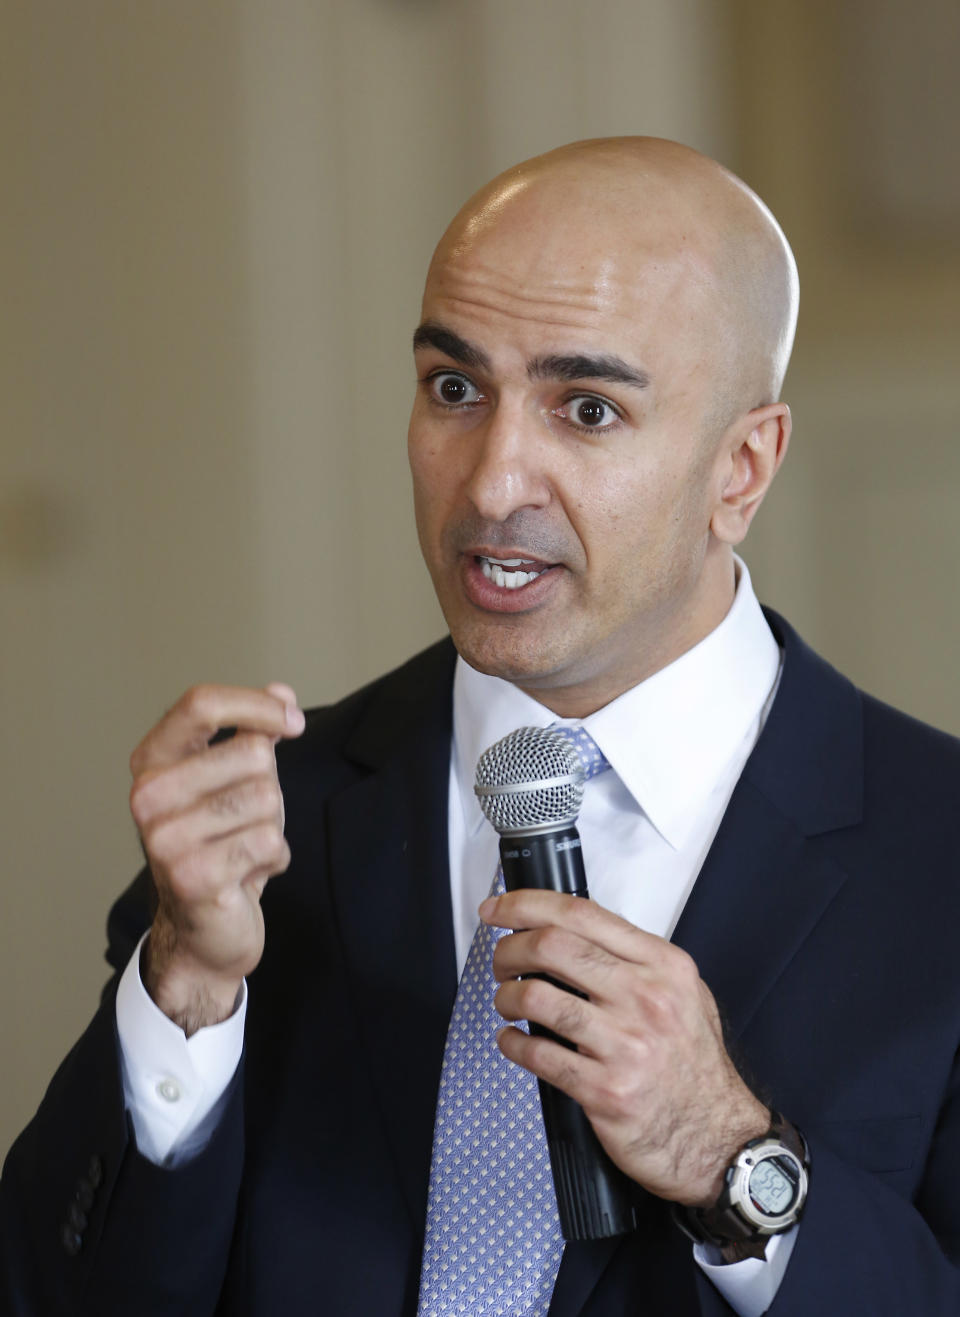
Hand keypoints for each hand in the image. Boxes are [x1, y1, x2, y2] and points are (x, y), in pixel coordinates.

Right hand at [128, 682, 304, 1034]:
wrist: (202, 931)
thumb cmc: (220, 844)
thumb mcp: (235, 780)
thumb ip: (254, 733)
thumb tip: (283, 694)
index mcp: (151, 762)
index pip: (201, 703)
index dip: (256, 705)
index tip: (293, 721)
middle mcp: (148, 796)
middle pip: (252, 754)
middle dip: (271, 787)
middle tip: (247, 820)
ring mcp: (166, 838)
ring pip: (267, 799)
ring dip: (272, 826)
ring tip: (244, 847)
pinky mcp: (193, 877)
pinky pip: (272, 842)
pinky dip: (275, 859)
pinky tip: (247, 873)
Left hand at [481, 889, 768, 1207]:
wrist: (721, 1139)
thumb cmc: (696, 1067)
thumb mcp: (685, 993)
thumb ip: (636, 960)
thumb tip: (572, 932)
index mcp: (663, 966)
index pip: (581, 913)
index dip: (527, 904)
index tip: (499, 908)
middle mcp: (646, 998)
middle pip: (551, 946)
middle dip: (509, 949)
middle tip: (501, 961)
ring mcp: (626, 1045)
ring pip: (536, 997)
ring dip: (506, 996)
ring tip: (507, 1003)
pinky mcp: (605, 1091)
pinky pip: (537, 1054)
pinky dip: (512, 1043)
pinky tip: (512, 1041)